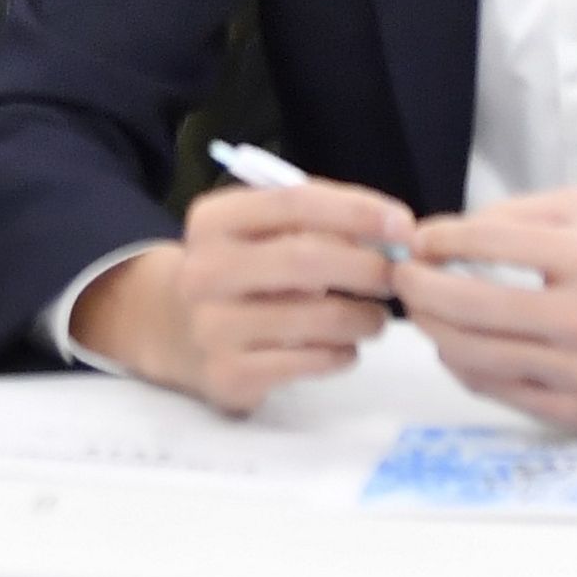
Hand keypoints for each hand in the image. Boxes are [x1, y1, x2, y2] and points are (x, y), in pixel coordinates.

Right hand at [70, 176, 408, 415]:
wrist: (173, 330)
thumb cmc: (240, 270)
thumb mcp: (258, 232)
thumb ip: (314, 223)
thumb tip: (392, 232)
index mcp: (213, 220)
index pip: (295, 202)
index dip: (356, 210)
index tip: (402, 225)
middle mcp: (204, 270)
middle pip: (306, 260)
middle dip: (367, 268)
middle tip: (396, 277)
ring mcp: (212, 327)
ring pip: (316, 319)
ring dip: (363, 318)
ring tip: (374, 318)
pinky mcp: (228, 374)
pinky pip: (308, 362)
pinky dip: (342, 354)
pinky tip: (344, 348)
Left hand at [395, 191, 576, 432]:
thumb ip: (523, 214)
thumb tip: (452, 232)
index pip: (490, 241)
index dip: (440, 239)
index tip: (419, 239)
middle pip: (470, 302)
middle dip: (419, 286)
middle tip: (400, 274)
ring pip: (472, 353)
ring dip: (432, 328)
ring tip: (420, 309)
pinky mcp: (574, 412)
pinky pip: (494, 388)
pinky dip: (461, 365)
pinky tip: (452, 344)